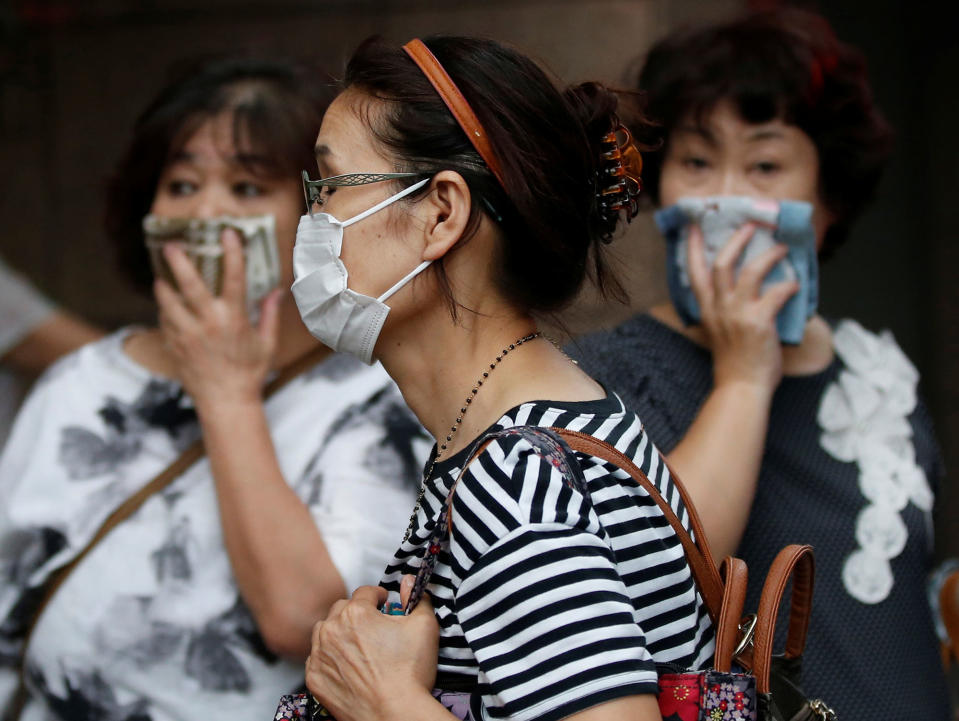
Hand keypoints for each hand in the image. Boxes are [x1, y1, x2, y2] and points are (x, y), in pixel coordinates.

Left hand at [155, 229, 282, 407]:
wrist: (225, 401)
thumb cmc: (249, 373)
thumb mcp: (266, 343)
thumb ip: (269, 315)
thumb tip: (276, 291)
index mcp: (233, 319)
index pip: (234, 277)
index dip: (232, 253)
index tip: (228, 233)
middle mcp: (208, 323)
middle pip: (190, 284)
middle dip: (179, 262)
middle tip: (171, 246)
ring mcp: (188, 334)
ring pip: (169, 302)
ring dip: (164, 287)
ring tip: (161, 278)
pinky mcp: (175, 346)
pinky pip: (164, 322)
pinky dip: (165, 313)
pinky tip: (168, 309)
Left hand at [305, 575, 439, 720]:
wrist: (394, 714)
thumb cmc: (409, 673)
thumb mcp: (424, 626)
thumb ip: (417, 597)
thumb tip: (409, 581)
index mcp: (356, 613)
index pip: (365, 592)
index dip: (378, 597)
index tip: (384, 604)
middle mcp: (332, 630)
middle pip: (341, 609)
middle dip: (357, 613)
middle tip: (372, 627)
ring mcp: (319, 655)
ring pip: (324, 631)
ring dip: (338, 632)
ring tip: (357, 645)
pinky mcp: (314, 677)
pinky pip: (317, 658)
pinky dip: (329, 658)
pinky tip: (348, 666)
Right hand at [687, 223, 798, 393]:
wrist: (741, 388)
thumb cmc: (735, 363)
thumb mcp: (720, 332)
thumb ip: (726, 311)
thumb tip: (748, 293)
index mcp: (707, 310)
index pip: (694, 273)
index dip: (693, 248)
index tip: (694, 227)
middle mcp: (719, 308)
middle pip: (721, 263)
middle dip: (736, 240)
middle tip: (750, 226)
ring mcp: (737, 314)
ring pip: (750, 271)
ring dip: (769, 255)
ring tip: (781, 248)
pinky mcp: (758, 322)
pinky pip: (777, 292)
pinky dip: (789, 284)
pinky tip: (795, 283)